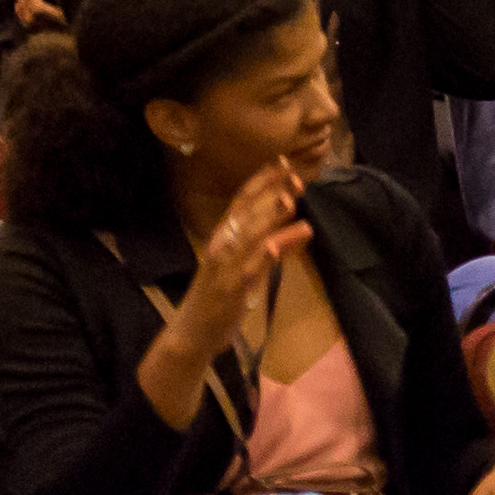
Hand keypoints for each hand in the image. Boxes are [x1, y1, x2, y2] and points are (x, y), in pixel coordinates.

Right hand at [174, 159, 308, 363]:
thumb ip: (273, 247)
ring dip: (268, 216)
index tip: (283, 161)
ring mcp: (225, 265)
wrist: (193, 333)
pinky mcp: (229, 288)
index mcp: (223, 236)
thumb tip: (301, 227)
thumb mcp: (250, 268)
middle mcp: (222, 245)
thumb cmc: (221, 298)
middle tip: (294, 173)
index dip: (263, 180)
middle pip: (247, 211)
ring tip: (290, 199)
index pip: (243, 201)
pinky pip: (248, 269)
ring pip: (248, 235)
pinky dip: (262, 255)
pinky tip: (275, 245)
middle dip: (271, 191)